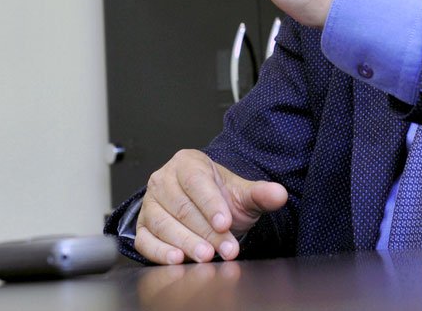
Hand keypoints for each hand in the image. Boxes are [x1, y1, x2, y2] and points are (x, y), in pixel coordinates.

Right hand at [135, 149, 287, 264]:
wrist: (204, 209)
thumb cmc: (219, 198)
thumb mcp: (241, 194)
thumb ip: (260, 193)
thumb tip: (279, 194)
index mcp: (187, 163)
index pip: (196, 182)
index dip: (211, 204)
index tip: (225, 223)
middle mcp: (163, 180)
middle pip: (182, 207)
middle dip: (206, 232)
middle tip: (226, 248)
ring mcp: (150, 203)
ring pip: (163, 224)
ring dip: (186, 243)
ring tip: (206, 256)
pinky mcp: (142, 226)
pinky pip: (145, 239)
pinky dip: (159, 251)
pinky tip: (177, 259)